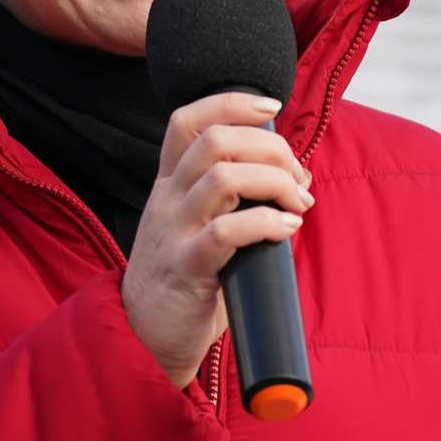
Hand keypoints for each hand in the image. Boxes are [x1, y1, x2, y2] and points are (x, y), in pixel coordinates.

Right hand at [121, 92, 314, 388]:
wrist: (141, 338)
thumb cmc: (183, 281)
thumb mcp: (200, 228)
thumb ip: (237, 201)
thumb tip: (298, 179)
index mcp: (168, 184)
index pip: (186, 121)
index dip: (230, 102)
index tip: (271, 107)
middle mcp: (167, 199)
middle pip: (215, 141)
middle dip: (269, 147)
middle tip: (297, 175)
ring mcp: (174, 231)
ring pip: (223, 177)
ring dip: (274, 182)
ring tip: (298, 203)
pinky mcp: (187, 268)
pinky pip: (227, 231)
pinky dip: (267, 222)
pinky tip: (287, 230)